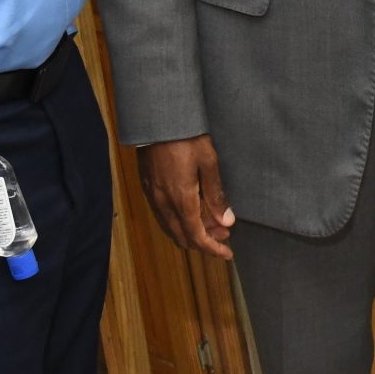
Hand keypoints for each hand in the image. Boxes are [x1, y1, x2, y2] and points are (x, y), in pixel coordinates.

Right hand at [138, 135, 234, 261]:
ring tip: (212, 223)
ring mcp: (152, 196)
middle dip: (204, 241)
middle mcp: (163, 203)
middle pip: (182, 236)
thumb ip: (216, 195)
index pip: (197, 236)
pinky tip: (190, 212)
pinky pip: (162, 216)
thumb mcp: (208, 162)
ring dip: (191, 231)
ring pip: (170, 228)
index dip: (213, 249)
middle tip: (224, 235)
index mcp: (181, 199)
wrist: (157, 119)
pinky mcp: (147, 187)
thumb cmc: (186, 136)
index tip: (227, 253)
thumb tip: (226, 221)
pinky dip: (178, 222)